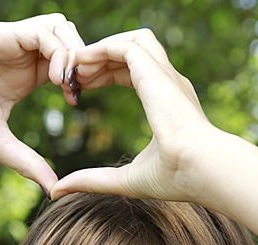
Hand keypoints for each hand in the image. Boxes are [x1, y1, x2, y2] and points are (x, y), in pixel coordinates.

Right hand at [0, 16, 83, 190]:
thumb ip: (27, 162)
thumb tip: (53, 190)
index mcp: (24, 76)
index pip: (66, 66)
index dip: (79, 79)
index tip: (76, 105)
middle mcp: (22, 56)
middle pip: (71, 40)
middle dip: (82, 62)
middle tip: (78, 92)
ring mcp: (14, 43)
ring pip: (62, 28)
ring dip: (72, 53)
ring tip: (66, 85)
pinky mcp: (4, 34)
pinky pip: (44, 30)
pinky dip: (58, 50)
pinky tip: (53, 78)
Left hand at [51, 29, 218, 200]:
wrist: (200, 168)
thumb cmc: (175, 178)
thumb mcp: (123, 179)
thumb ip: (91, 180)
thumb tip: (58, 191)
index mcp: (166, 102)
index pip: (133, 72)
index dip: (104, 76)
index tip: (80, 90)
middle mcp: (168, 82)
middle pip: (130, 52)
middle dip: (98, 60)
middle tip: (71, 76)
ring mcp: (164, 74)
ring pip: (130, 41)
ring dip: (101, 49)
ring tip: (74, 65)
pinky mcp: (155, 72)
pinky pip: (125, 47)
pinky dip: (101, 49)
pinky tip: (81, 63)